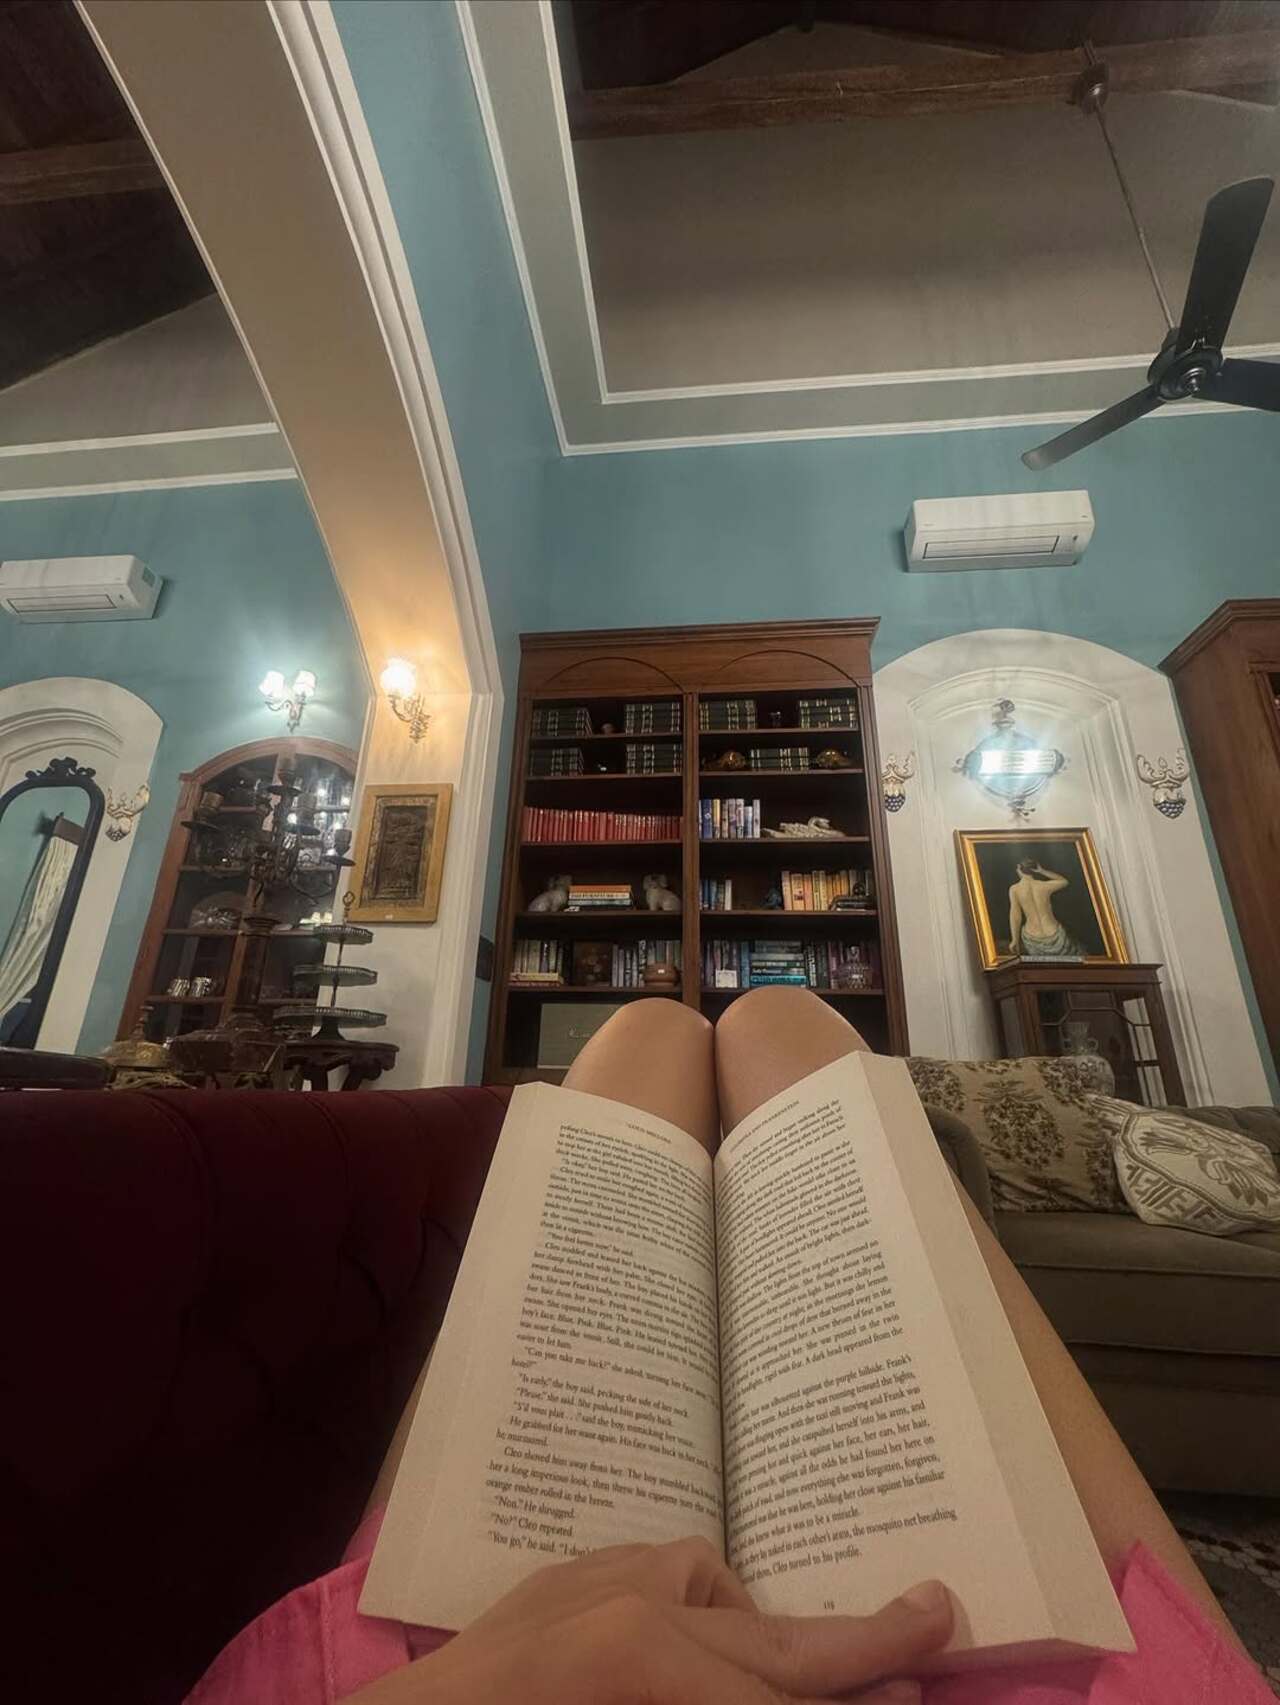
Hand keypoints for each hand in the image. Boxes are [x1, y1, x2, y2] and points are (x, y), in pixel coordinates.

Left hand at [346, 1536, 951, 1703]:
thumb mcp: (657, 1699)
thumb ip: (746, 1694)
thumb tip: (826, 1696)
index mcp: (643, 1662)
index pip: (782, 1684)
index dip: (861, 1684)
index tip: (930, 1665)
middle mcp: (625, 1605)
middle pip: (771, 1638)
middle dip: (861, 1642)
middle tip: (937, 1611)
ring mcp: (587, 1583)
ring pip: (712, 1588)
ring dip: (758, 1632)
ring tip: (787, 1664)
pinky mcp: (557, 1580)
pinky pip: (654, 1575)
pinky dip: (691, 1604)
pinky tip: (696, 1635)